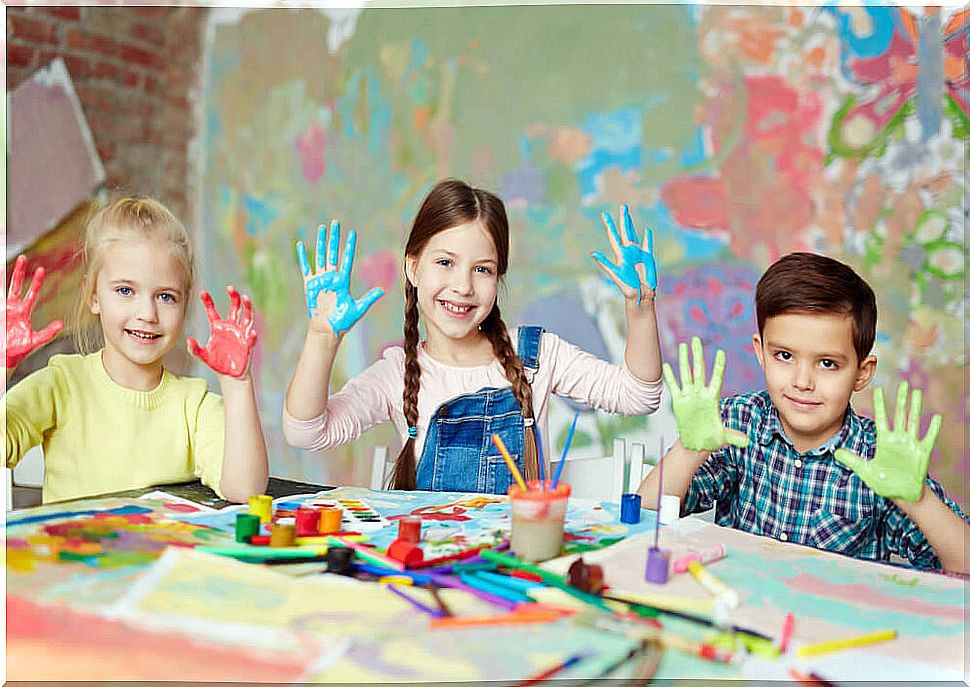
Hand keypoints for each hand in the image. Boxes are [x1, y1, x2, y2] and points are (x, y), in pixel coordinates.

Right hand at [5, 255, 63, 368]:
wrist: (3, 355)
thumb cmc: (18, 349)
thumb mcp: (35, 340)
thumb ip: (48, 332)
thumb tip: (62, 324)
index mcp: (24, 311)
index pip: (32, 293)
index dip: (36, 282)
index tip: (40, 269)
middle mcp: (13, 306)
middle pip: (16, 285)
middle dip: (19, 272)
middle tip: (23, 257)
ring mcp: (3, 308)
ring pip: (4, 287)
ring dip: (5, 275)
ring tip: (5, 263)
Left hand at [187, 286, 256, 378]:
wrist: (230, 375)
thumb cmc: (217, 363)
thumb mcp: (203, 356)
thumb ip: (194, 349)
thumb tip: (188, 340)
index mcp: (218, 328)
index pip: (213, 311)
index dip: (208, 301)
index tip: (203, 293)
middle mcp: (231, 327)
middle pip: (234, 308)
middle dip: (233, 297)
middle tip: (230, 288)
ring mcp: (241, 334)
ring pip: (246, 317)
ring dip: (247, 307)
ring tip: (245, 298)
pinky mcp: (248, 345)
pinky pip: (251, 338)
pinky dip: (252, 336)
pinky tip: (252, 332)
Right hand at [296, 220, 383, 336]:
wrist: (327, 330)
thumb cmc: (343, 322)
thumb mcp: (358, 309)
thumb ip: (369, 298)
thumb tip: (382, 290)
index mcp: (343, 281)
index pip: (347, 259)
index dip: (349, 246)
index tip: (352, 233)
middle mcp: (332, 277)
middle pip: (333, 252)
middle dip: (334, 238)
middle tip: (335, 222)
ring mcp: (320, 280)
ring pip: (320, 256)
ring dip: (320, 242)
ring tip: (321, 228)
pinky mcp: (309, 285)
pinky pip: (306, 268)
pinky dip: (303, 257)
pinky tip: (301, 245)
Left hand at [590, 204, 657, 305]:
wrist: (640, 295)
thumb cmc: (627, 287)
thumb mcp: (614, 274)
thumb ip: (604, 263)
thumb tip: (592, 253)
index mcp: (620, 254)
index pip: (613, 236)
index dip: (609, 225)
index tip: (604, 214)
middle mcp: (628, 251)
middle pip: (624, 231)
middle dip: (623, 219)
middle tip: (622, 206)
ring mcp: (637, 253)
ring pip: (634, 234)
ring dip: (631, 224)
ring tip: (629, 214)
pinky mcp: (647, 257)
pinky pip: (647, 245)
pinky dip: (647, 238)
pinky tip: (646, 231)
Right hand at [663, 336, 749, 451]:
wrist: (696, 444)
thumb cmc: (710, 440)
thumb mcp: (723, 438)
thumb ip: (734, 437)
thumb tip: (746, 442)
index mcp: (712, 399)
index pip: (716, 378)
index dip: (718, 366)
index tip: (720, 352)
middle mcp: (700, 394)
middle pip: (699, 370)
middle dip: (697, 354)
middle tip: (696, 339)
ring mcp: (689, 396)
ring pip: (686, 374)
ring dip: (684, 360)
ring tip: (683, 346)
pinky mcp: (678, 401)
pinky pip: (673, 386)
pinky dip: (670, 376)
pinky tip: (667, 365)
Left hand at [834, 382, 940, 502]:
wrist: (902, 495)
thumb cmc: (885, 483)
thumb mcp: (866, 470)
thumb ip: (853, 461)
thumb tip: (835, 453)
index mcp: (884, 441)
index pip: (881, 418)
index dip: (880, 404)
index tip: (879, 389)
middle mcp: (898, 439)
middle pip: (899, 414)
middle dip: (900, 399)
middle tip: (902, 384)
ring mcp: (911, 444)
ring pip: (913, 421)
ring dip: (916, 407)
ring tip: (917, 392)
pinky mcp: (922, 453)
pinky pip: (928, 438)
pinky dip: (932, 428)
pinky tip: (936, 417)